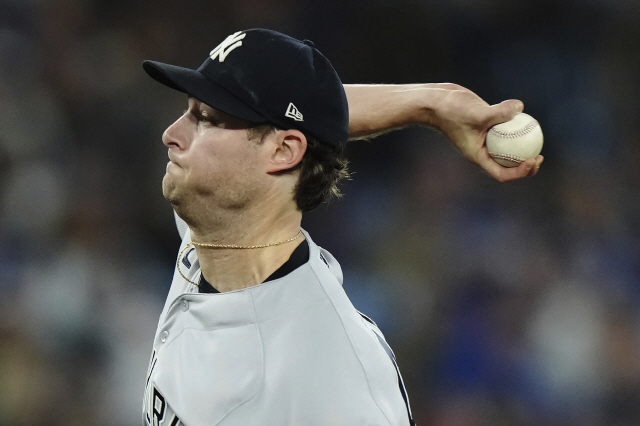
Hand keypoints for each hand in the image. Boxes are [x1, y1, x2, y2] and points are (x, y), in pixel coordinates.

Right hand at [425, 83, 543, 182]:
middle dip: (526, 166)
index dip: (520, 172)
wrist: (436, 101)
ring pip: (506, 149)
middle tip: (539, 155)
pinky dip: (515, 129)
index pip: (502, 174)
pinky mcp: (485, 127)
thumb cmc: (451, 110)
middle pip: (507, 166)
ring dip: (522, 148)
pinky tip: (525, 117)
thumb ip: (499, 113)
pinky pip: (504, 132)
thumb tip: (520, 107)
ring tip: (536, 138)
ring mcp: (483, 140)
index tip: (533, 160)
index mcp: (478, 156)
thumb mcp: (476, 113)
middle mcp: (482, 151)